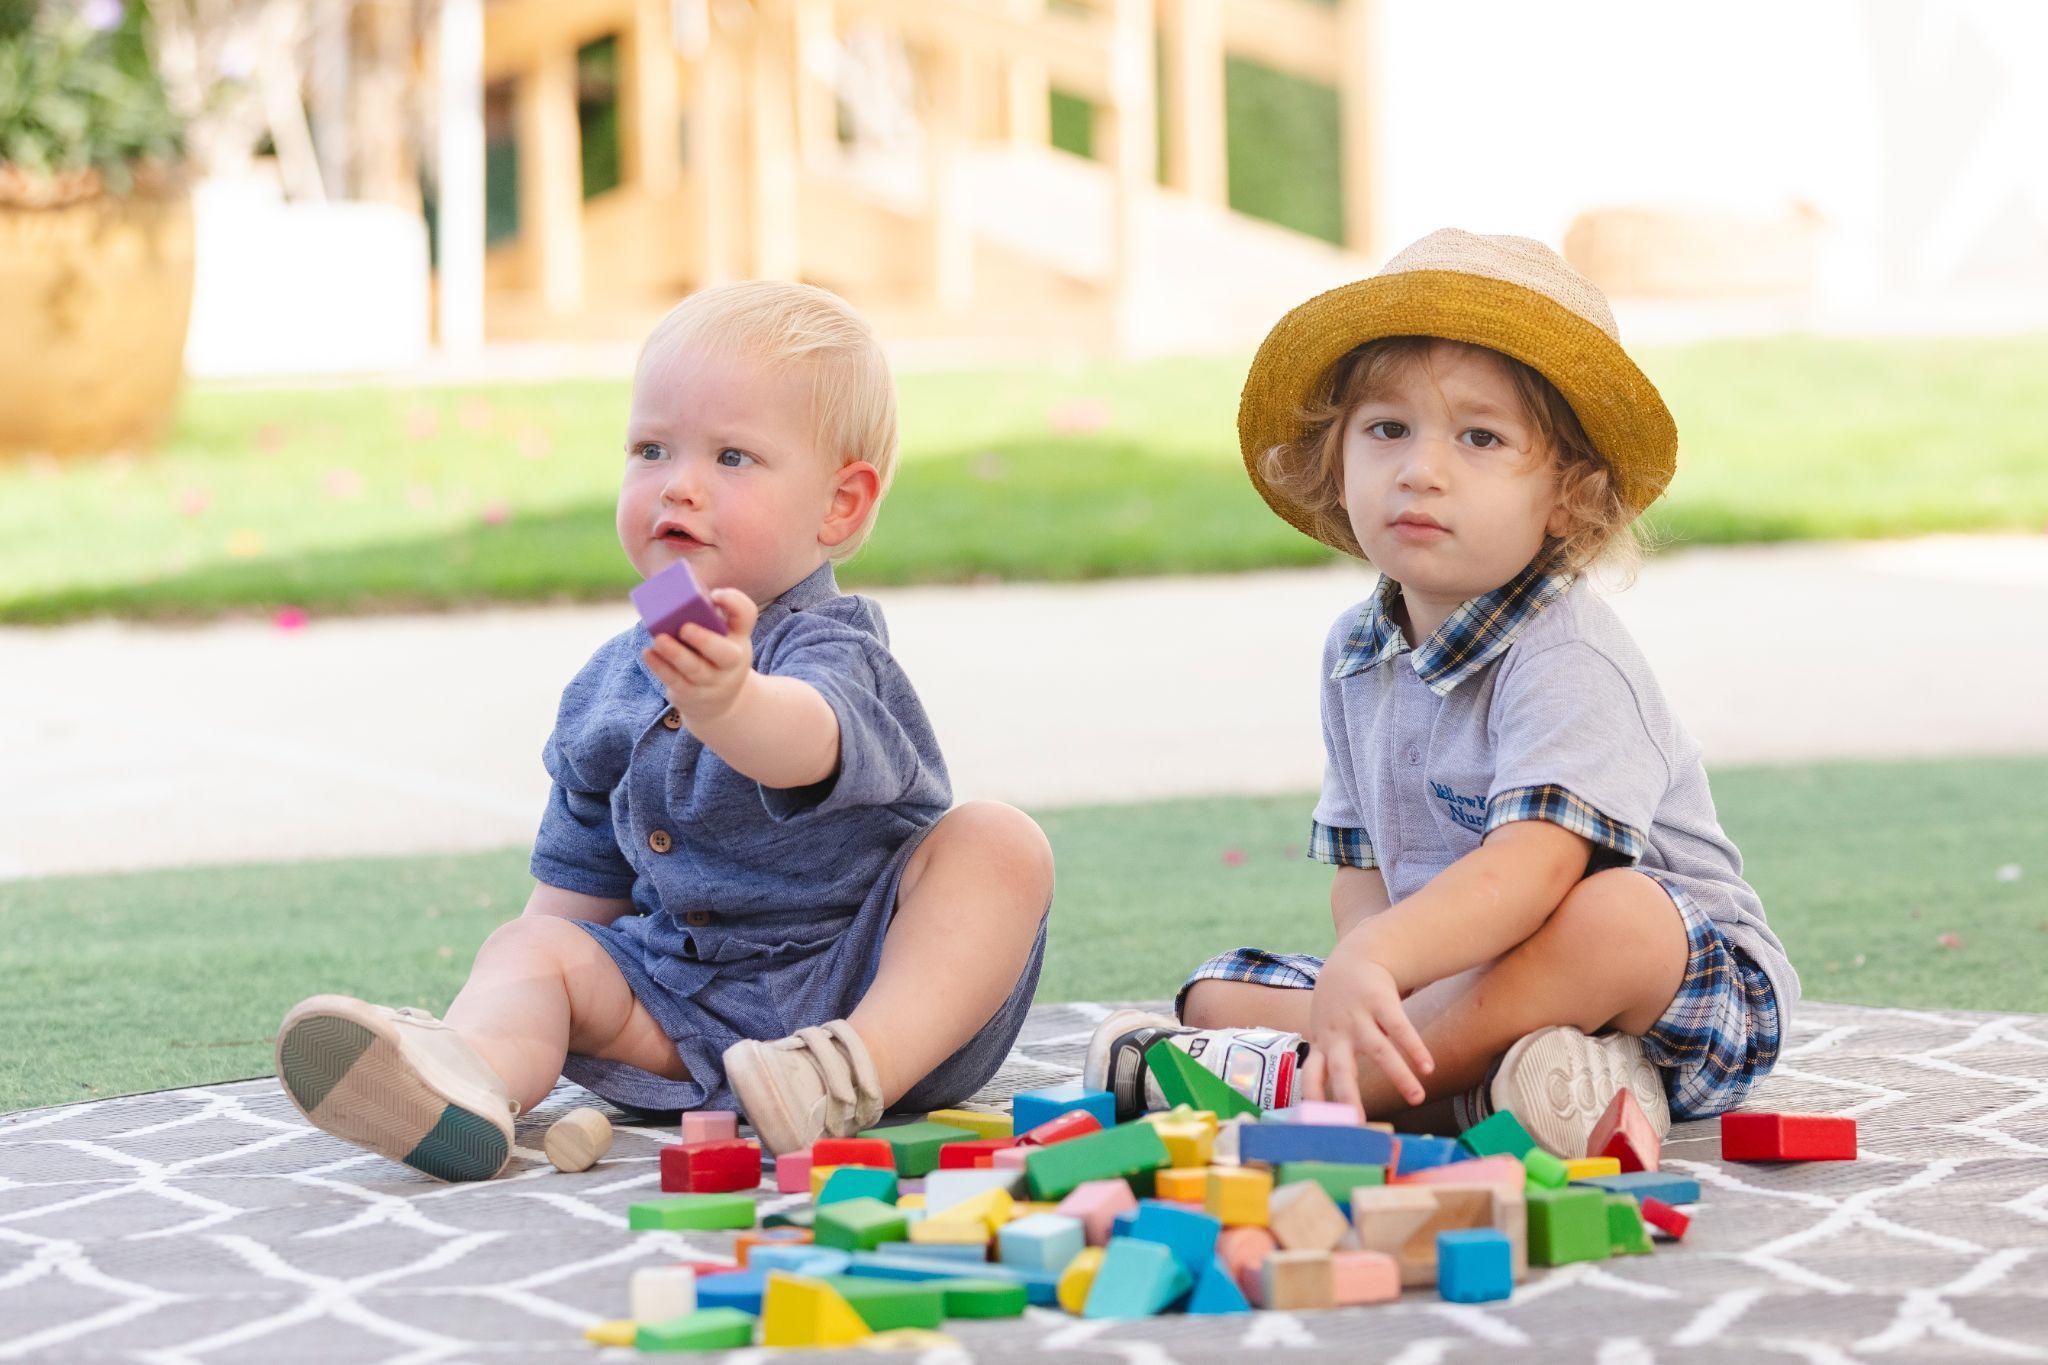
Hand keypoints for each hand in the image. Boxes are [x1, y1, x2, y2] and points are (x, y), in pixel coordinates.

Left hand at [641, 587, 759, 726]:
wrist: (720, 702)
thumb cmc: (713, 655)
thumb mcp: (721, 636)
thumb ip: (704, 614)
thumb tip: (670, 585)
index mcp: (739, 636)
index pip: (746, 615)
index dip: (734, 603)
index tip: (715, 595)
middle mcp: (732, 661)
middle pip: (725, 654)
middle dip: (705, 640)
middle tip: (685, 628)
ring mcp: (712, 681)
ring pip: (696, 670)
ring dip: (676, 654)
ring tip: (658, 639)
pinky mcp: (691, 693)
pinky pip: (675, 681)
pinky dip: (660, 667)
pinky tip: (648, 653)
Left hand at [1301, 937, 1433, 1117]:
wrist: (1354, 959)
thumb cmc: (1339, 1006)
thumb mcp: (1326, 1029)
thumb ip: (1330, 1059)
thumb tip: (1340, 1103)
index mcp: (1322, 1043)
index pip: (1311, 1074)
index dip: (1313, 1096)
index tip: (1320, 1121)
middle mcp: (1338, 1033)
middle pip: (1340, 1068)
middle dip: (1347, 1095)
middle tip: (1358, 1123)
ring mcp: (1359, 1016)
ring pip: (1378, 1050)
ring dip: (1399, 1075)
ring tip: (1417, 1098)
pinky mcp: (1381, 1001)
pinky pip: (1400, 1027)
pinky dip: (1414, 1048)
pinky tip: (1428, 1067)